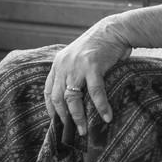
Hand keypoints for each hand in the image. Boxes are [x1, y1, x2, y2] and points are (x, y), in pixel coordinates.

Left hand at [44, 15, 133, 135]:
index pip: (48, 90)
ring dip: (78, 117)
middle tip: (70, 131)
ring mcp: (77, 65)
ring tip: (84, 130)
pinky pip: (94, 92)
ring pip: (72, 98)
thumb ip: (72, 73)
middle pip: (58, 98)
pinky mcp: (93, 66)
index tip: (57, 122)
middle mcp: (64, 65)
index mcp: (58, 64)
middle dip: (63, 118)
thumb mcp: (77, 58)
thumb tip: (74, 100)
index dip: (51, 108)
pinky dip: (101, 106)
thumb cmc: (98, 47)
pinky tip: (107, 116)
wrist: (113, 30)